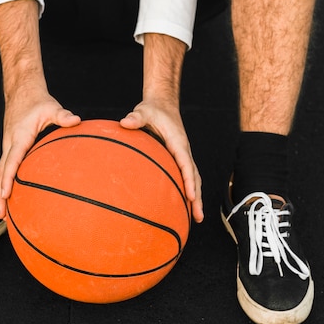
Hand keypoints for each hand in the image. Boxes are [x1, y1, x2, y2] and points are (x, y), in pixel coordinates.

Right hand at [0, 86, 80, 218]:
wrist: (22, 91)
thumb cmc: (38, 101)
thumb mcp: (51, 107)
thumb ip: (62, 115)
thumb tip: (76, 120)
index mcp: (19, 137)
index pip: (11, 161)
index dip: (8, 179)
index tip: (5, 194)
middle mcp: (10, 144)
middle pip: (1, 173)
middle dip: (0, 194)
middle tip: (1, 215)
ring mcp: (9, 147)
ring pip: (1, 173)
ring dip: (0, 192)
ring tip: (2, 213)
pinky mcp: (11, 148)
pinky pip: (6, 169)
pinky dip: (5, 183)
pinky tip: (10, 197)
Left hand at [120, 100, 203, 222]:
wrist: (163, 105)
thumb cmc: (153, 110)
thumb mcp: (144, 111)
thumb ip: (136, 117)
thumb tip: (124, 122)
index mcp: (178, 142)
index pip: (186, 164)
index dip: (189, 181)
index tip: (191, 196)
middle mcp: (184, 151)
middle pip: (194, 178)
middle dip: (197, 198)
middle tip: (198, 217)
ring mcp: (183, 157)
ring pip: (193, 180)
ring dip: (196, 198)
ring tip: (197, 218)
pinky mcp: (178, 159)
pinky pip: (185, 177)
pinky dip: (188, 191)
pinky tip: (184, 206)